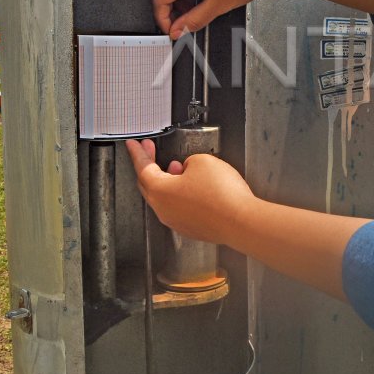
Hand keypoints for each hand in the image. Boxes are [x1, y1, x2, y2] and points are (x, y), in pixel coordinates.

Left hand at [126, 138, 256, 245]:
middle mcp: (164, 209)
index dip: (138, 153)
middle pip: (149, 184)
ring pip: (166, 197)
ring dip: (169, 180)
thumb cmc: (222, 195)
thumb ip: (189, 161)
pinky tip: (197, 188)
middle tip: (151, 151)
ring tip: (180, 167)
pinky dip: (183, 195)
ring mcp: (177, 221)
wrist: (240, 222)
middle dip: (150, 165)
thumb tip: (189, 169)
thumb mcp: (203, 161)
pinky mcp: (191, 228)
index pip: (142, 168)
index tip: (133, 145)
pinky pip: (180, 208)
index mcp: (160, 191)